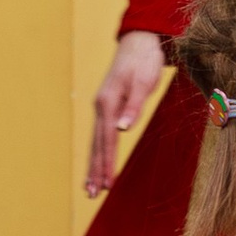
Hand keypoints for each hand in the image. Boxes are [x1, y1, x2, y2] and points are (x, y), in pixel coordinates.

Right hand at [87, 31, 166, 196]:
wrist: (140, 40)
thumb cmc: (144, 60)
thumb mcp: (143, 82)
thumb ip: (133, 106)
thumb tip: (122, 128)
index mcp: (108, 102)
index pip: (108, 140)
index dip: (107, 163)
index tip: (107, 183)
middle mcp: (101, 106)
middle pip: (96, 144)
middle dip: (95, 170)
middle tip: (92, 194)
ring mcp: (102, 106)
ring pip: (96, 141)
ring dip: (93, 165)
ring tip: (90, 187)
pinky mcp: (107, 106)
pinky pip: (100, 134)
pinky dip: (98, 151)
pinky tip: (97, 162)